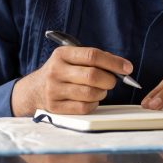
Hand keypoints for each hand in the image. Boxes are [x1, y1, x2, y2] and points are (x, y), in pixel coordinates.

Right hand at [11, 46, 133, 115]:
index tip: (127, 68)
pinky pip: (83, 108)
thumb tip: (123, 67)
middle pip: (92, 76)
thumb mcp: (72, 58)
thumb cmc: (63, 71)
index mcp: (62, 54)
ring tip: (101, 89)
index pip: (92, 55)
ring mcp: (53, 90)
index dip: (113, 62)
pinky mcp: (55, 107)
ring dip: (102, 92)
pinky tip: (91, 99)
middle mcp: (55, 71)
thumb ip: (95, 59)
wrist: (35, 89)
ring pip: (89, 93)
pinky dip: (93, 103)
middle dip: (110, 79)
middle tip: (112, 81)